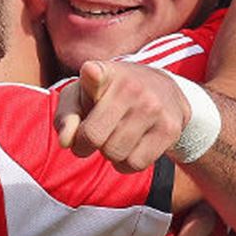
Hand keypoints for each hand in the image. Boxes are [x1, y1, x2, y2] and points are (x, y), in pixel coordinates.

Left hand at [54, 60, 188, 172]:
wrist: (164, 90)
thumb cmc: (109, 96)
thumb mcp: (81, 96)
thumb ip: (65, 116)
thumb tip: (67, 142)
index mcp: (105, 73)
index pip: (95, 74)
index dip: (93, 76)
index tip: (92, 72)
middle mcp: (131, 87)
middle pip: (93, 138)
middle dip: (87, 144)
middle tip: (95, 134)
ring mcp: (153, 107)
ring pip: (115, 154)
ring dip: (109, 153)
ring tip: (116, 135)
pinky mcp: (169, 129)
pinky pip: (136, 164)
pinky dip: (127, 163)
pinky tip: (131, 145)